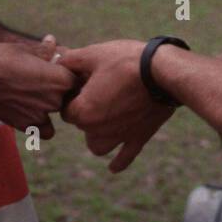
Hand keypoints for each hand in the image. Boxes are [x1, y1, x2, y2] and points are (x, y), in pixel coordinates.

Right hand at [0, 41, 76, 139]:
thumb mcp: (24, 49)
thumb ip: (44, 51)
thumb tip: (53, 41)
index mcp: (60, 77)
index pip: (78, 78)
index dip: (70, 73)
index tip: (59, 69)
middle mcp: (55, 99)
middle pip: (69, 96)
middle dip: (60, 89)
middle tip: (42, 80)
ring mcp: (42, 114)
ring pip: (57, 111)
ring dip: (50, 104)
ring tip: (32, 93)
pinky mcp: (28, 126)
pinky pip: (47, 130)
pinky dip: (42, 124)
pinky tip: (32, 112)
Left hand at [60, 40, 175, 172]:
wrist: (163, 72)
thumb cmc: (125, 61)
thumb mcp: (93, 54)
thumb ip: (70, 61)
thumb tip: (57, 62)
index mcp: (83, 112)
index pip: (65, 110)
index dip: (72, 95)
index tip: (83, 81)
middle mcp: (98, 130)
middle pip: (81, 125)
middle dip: (86, 110)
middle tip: (100, 88)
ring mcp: (119, 137)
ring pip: (97, 146)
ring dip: (96, 137)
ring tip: (103, 120)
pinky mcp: (139, 137)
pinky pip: (125, 158)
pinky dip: (118, 162)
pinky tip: (113, 168)